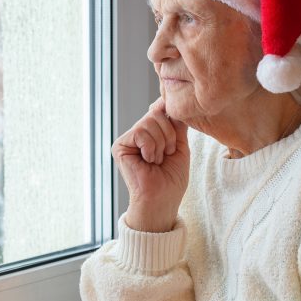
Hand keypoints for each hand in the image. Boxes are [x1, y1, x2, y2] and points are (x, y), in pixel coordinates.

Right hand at [111, 97, 189, 231]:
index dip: (171, 122)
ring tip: (156, 161)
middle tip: (165, 156)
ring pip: (149, 122)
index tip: (173, 145)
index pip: (161, 111)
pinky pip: (141, 132)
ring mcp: (128, 139)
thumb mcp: (180, 146)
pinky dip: (151, 148)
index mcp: (150, 133)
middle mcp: (137, 133)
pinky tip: (148, 162)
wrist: (162, 199)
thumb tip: (168, 101)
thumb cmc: (171, 178)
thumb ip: (175, 124)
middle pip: (156, 114)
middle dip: (169, 136)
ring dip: (161, 145)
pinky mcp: (120, 146)